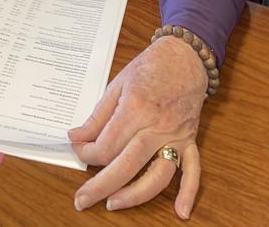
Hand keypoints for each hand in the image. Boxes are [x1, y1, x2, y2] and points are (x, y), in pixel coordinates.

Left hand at [67, 35, 207, 218]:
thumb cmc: (149, 67)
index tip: (78, 150)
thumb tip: (76, 137)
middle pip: (126, 165)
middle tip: (81, 200)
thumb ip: (97, 115)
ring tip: (114, 204)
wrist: (184, 56)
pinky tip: (181, 212)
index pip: (107, 144)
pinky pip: (193, 170)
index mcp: (135, 109)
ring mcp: (176, 136)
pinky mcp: (189, 140)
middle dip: (101, 185)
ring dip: (135, 195)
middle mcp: (157, 127)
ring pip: (158, 175)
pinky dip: (189, 192)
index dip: (88, 152)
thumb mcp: (117, 84)